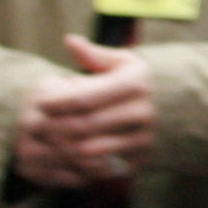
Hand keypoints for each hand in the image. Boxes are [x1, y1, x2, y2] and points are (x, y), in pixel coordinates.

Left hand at [12, 37, 156, 187]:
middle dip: (53, 127)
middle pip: (84, 125)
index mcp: (136, 83)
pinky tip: (65, 153)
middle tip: (35, 126)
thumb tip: (70, 40)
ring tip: (46, 139)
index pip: (84, 97)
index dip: (56, 102)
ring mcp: (144, 138)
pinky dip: (77, 163)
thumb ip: (92, 54)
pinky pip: (100, 166)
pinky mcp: (140, 158)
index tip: (39, 103)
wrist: (173, 109)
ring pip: (89, 148)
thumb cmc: (132, 82)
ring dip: (61, 146)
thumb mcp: (120, 62)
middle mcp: (144, 111)